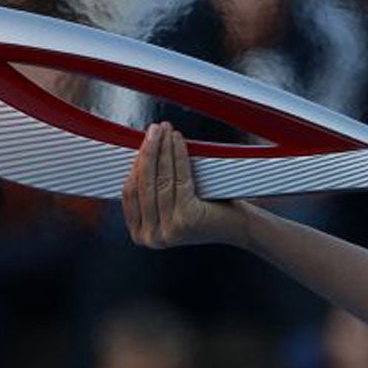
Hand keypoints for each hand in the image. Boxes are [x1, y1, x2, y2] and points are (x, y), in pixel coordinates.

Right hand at [122, 123, 250, 249]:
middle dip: (148, 151)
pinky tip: (177, 141)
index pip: (129, 194)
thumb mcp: (170, 204)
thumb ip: (152, 188)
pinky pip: (179, 179)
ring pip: (161, 180)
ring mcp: (168, 230)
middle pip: (144, 184)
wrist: (238, 226)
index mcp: (142, 234)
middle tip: (153, 130)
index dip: (134, 164)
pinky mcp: (186, 219)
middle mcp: (152, 237)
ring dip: (163, 149)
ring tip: (165, 131)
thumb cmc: (206, 210)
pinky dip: (177, 155)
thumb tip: (140, 154)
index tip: (141, 143)